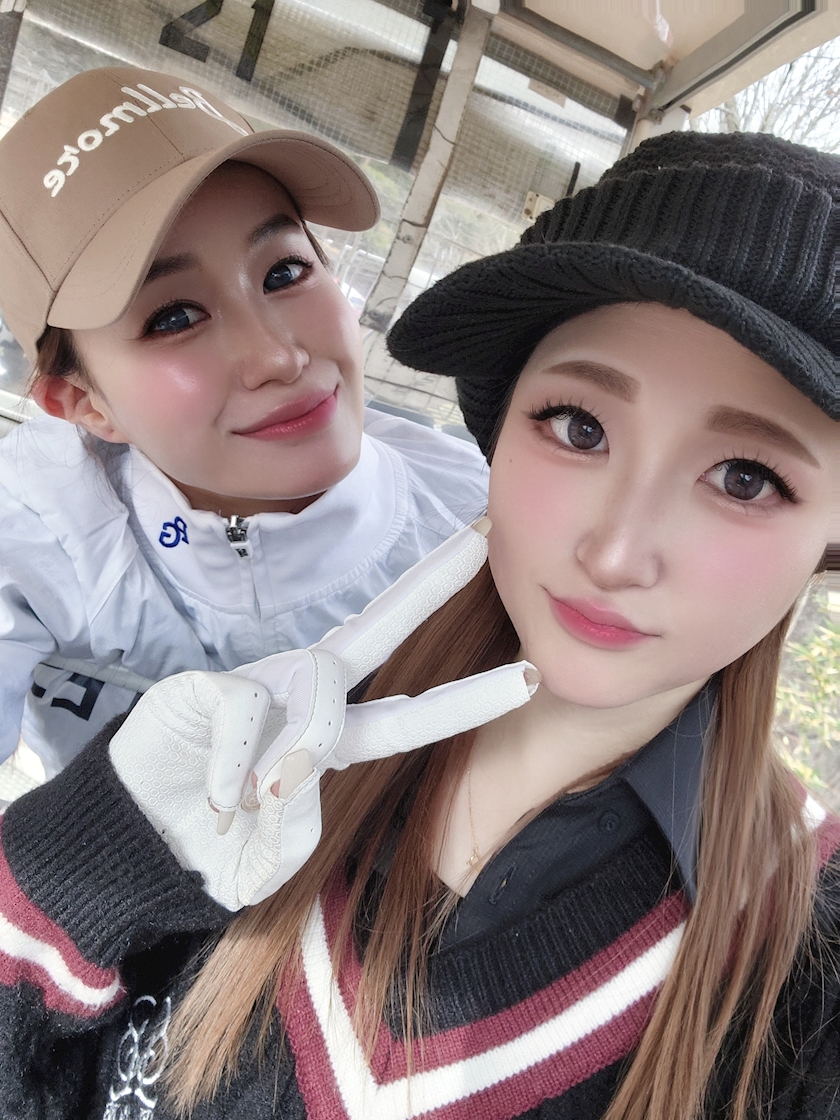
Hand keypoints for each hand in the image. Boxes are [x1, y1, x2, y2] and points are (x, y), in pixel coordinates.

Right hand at [110, 521, 538, 909]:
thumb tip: (287, 780)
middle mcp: (309, 696)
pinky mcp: (215, 684)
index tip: (531, 672)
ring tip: (252, 806)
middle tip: (483, 539)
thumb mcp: (268, 862)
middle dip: (431, 584)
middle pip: (380, 629)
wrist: (139, 835)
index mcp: (336, 739)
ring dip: (297, 756)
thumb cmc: (216, 843)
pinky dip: (232, 766)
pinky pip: (244, 712)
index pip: (414, 713)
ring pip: (319, 690)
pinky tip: (217, 796)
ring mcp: (265, 683)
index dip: (470, 697)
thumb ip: (294, 833)